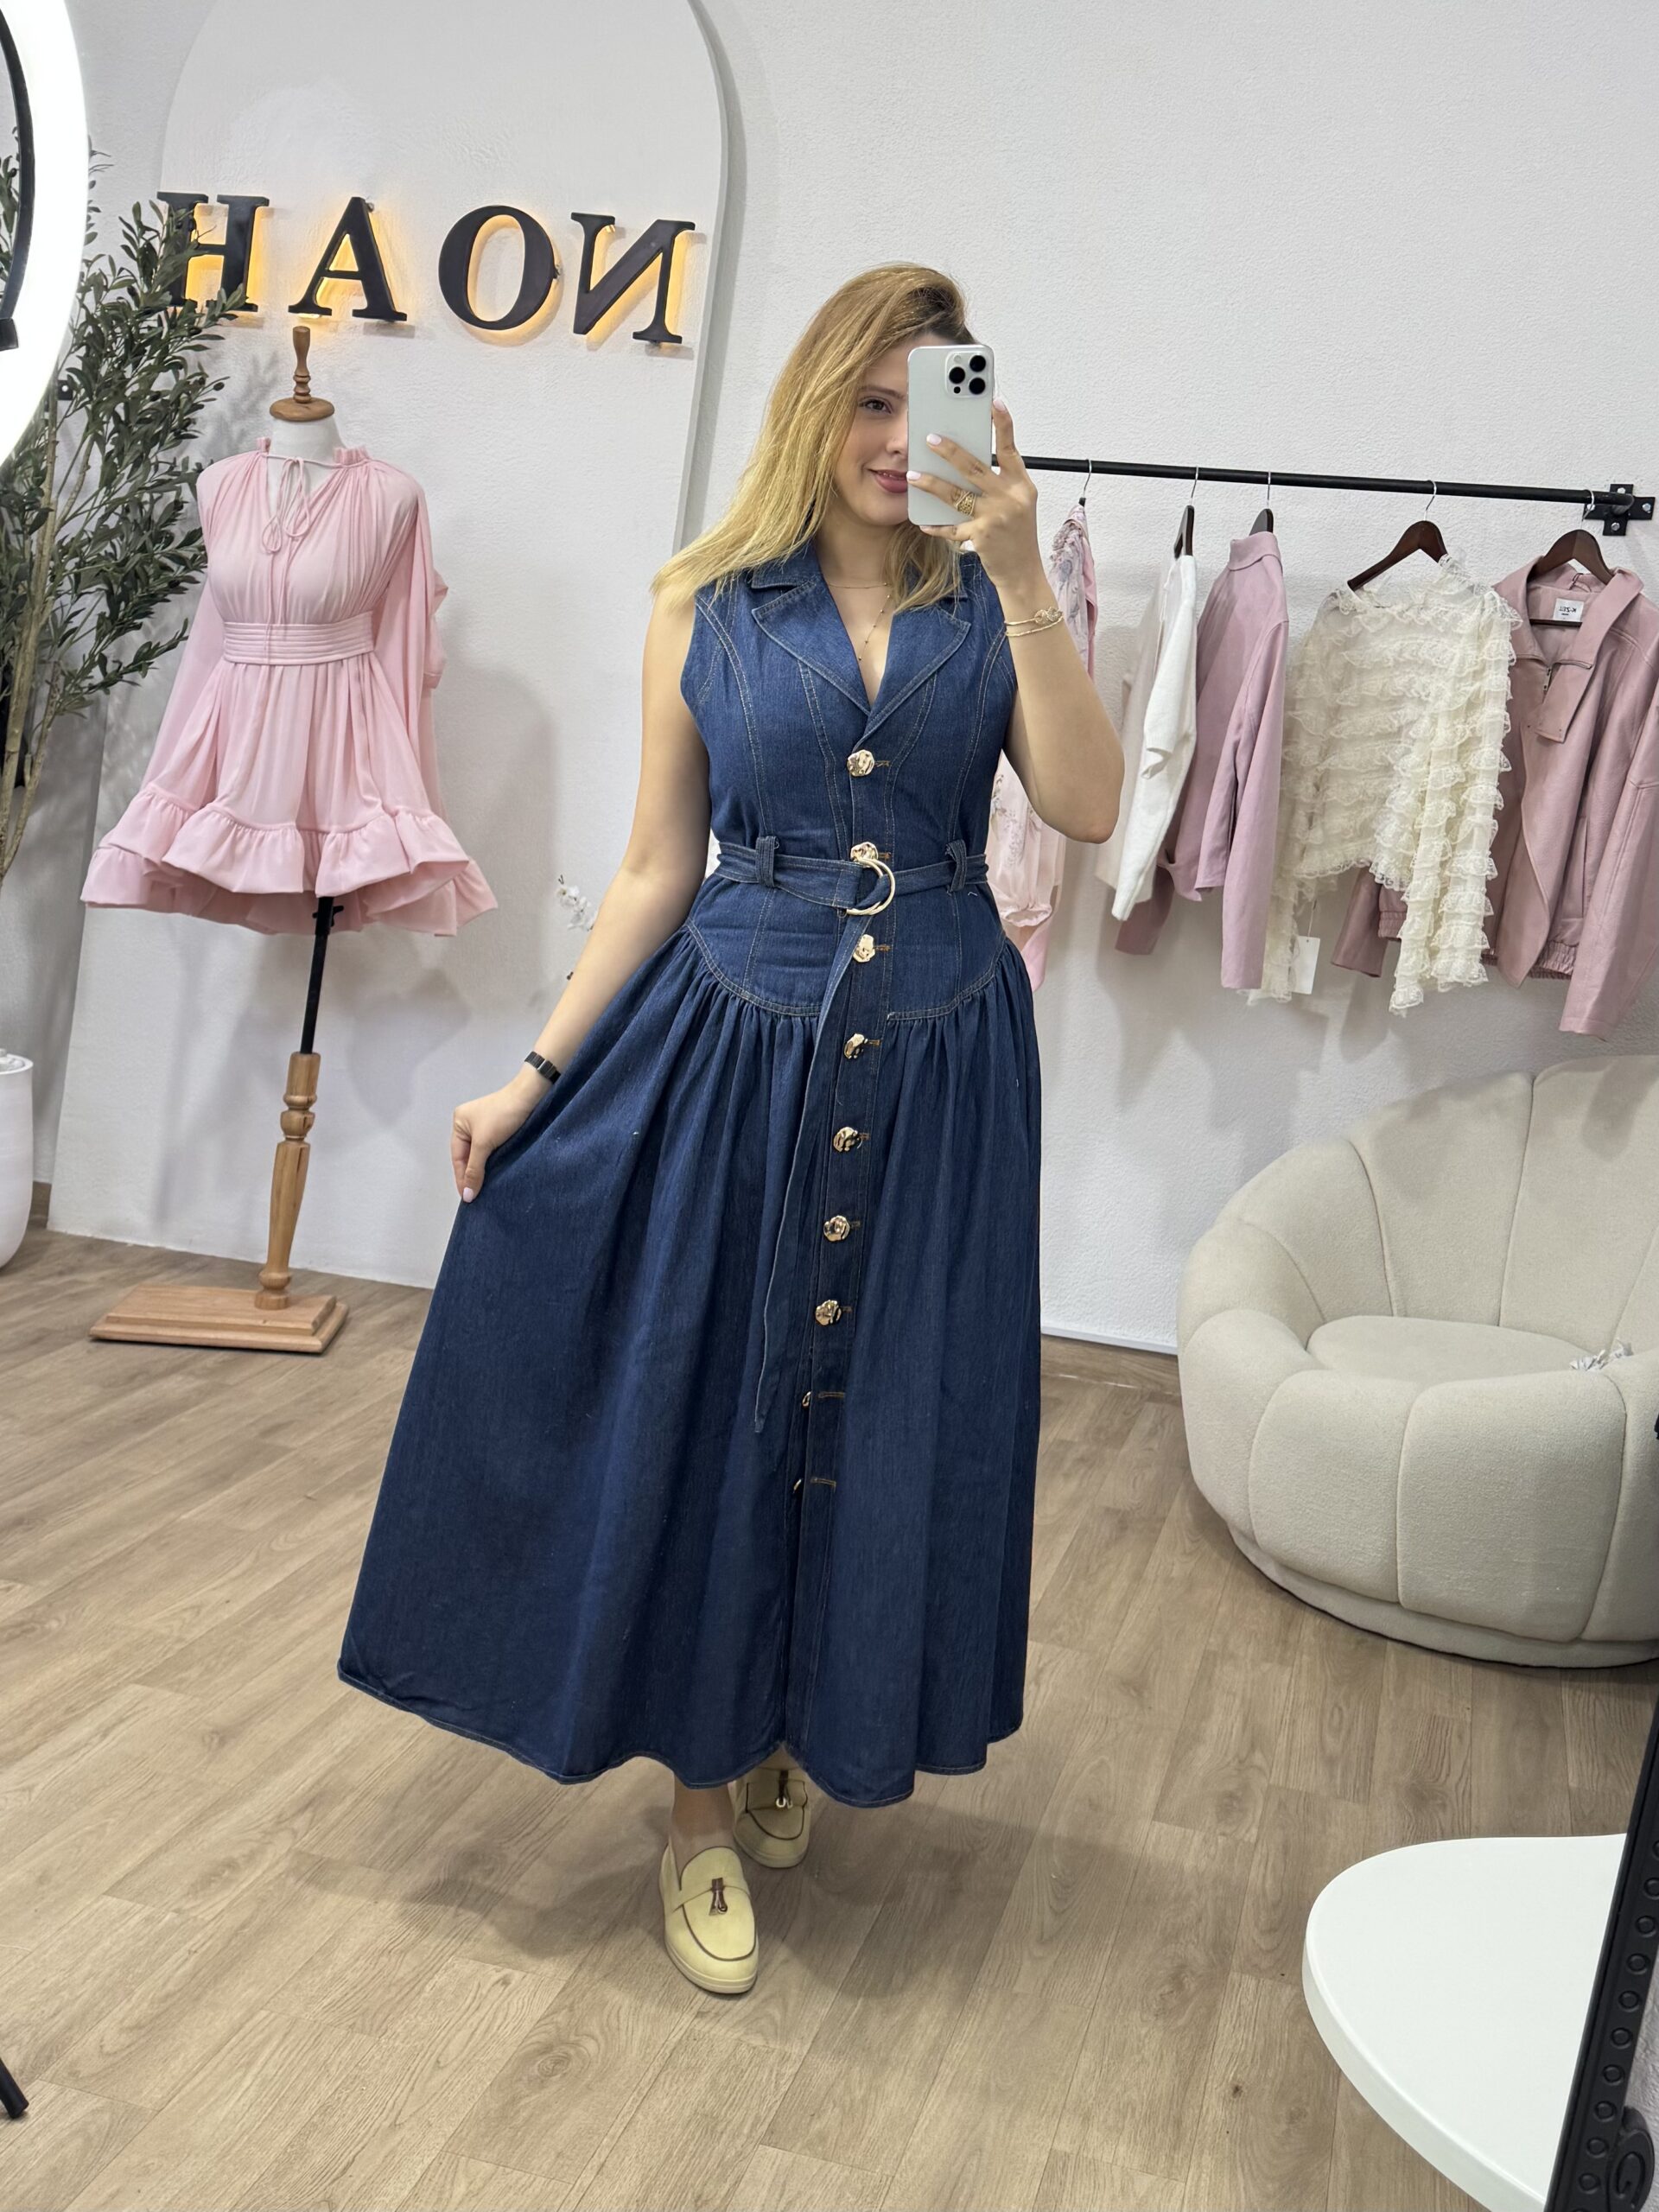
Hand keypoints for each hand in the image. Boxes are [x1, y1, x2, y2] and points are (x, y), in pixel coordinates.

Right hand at [450, 1072, 544, 1200]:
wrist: (531, 1096)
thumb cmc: (503, 1116)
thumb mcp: (484, 1143)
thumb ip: (474, 1169)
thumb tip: (467, 1196)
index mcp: (459, 1123)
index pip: (457, 1157)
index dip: (462, 1178)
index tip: (468, 1198)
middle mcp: (469, 1124)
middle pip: (468, 1156)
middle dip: (471, 1176)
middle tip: (476, 1198)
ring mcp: (485, 1126)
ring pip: (480, 1155)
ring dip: (483, 1171)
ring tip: (485, 1191)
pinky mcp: (501, 1129)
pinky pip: (492, 1150)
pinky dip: (492, 1163)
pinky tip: (495, 1176)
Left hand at [906, 397, 1043, 592]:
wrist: (1024, 572)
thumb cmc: (1018, 535)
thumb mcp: (1017, 503)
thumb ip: (999, 482)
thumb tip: (968, 462)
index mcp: (1021, 485)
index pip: (1011, 449)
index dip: (1003, 424)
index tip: (994, 402)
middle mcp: (1010, 498)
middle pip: (975, 468)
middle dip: (950, 451)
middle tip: (930, 439)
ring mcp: (995, 517)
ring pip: (957, 495)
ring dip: (932, 484)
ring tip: (913, 476)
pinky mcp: (981, 537)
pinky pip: (952, 528)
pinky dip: (936, 526)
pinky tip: (923, 523)